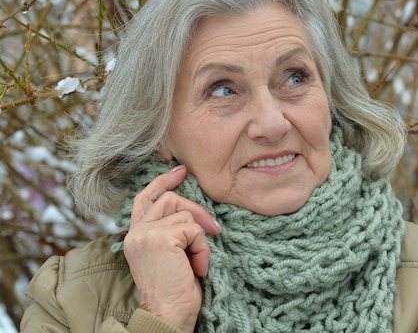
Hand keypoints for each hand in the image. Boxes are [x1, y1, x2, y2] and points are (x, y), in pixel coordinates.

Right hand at [123, 165, 220, 332]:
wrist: (167, 315)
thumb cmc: (174, 290)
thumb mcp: (169, 254)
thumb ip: (169, 231)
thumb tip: (190, 210)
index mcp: (134, 235)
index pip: (145, 197)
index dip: (162, 182)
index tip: (180, 171)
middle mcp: (136, 232)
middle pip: (170, 200)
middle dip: (196, 211)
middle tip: (214, 229)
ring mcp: (146, 234)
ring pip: (185, 214)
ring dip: (200, 238)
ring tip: (198, 261)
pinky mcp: (162, 238)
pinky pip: (194, 229)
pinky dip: (202, 248)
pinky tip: (197, 267)